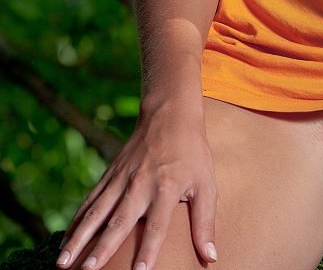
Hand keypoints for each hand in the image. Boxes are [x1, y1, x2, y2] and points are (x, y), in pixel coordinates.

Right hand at [57, 98, 217, 269]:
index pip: (158, 224)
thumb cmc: (192, 154)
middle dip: (102, 247)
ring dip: (80, 238)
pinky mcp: (110, 175)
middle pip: (120, 220)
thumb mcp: (207, 184)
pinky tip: (64, 240)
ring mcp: (122, 179)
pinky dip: (76, 221)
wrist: (169, 115)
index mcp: (167, 187)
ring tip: (63, 262)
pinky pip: (90, 201)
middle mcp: (141, 184)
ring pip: (97, 212)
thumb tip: (211, 257)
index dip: (150, 249)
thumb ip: (205, 221)